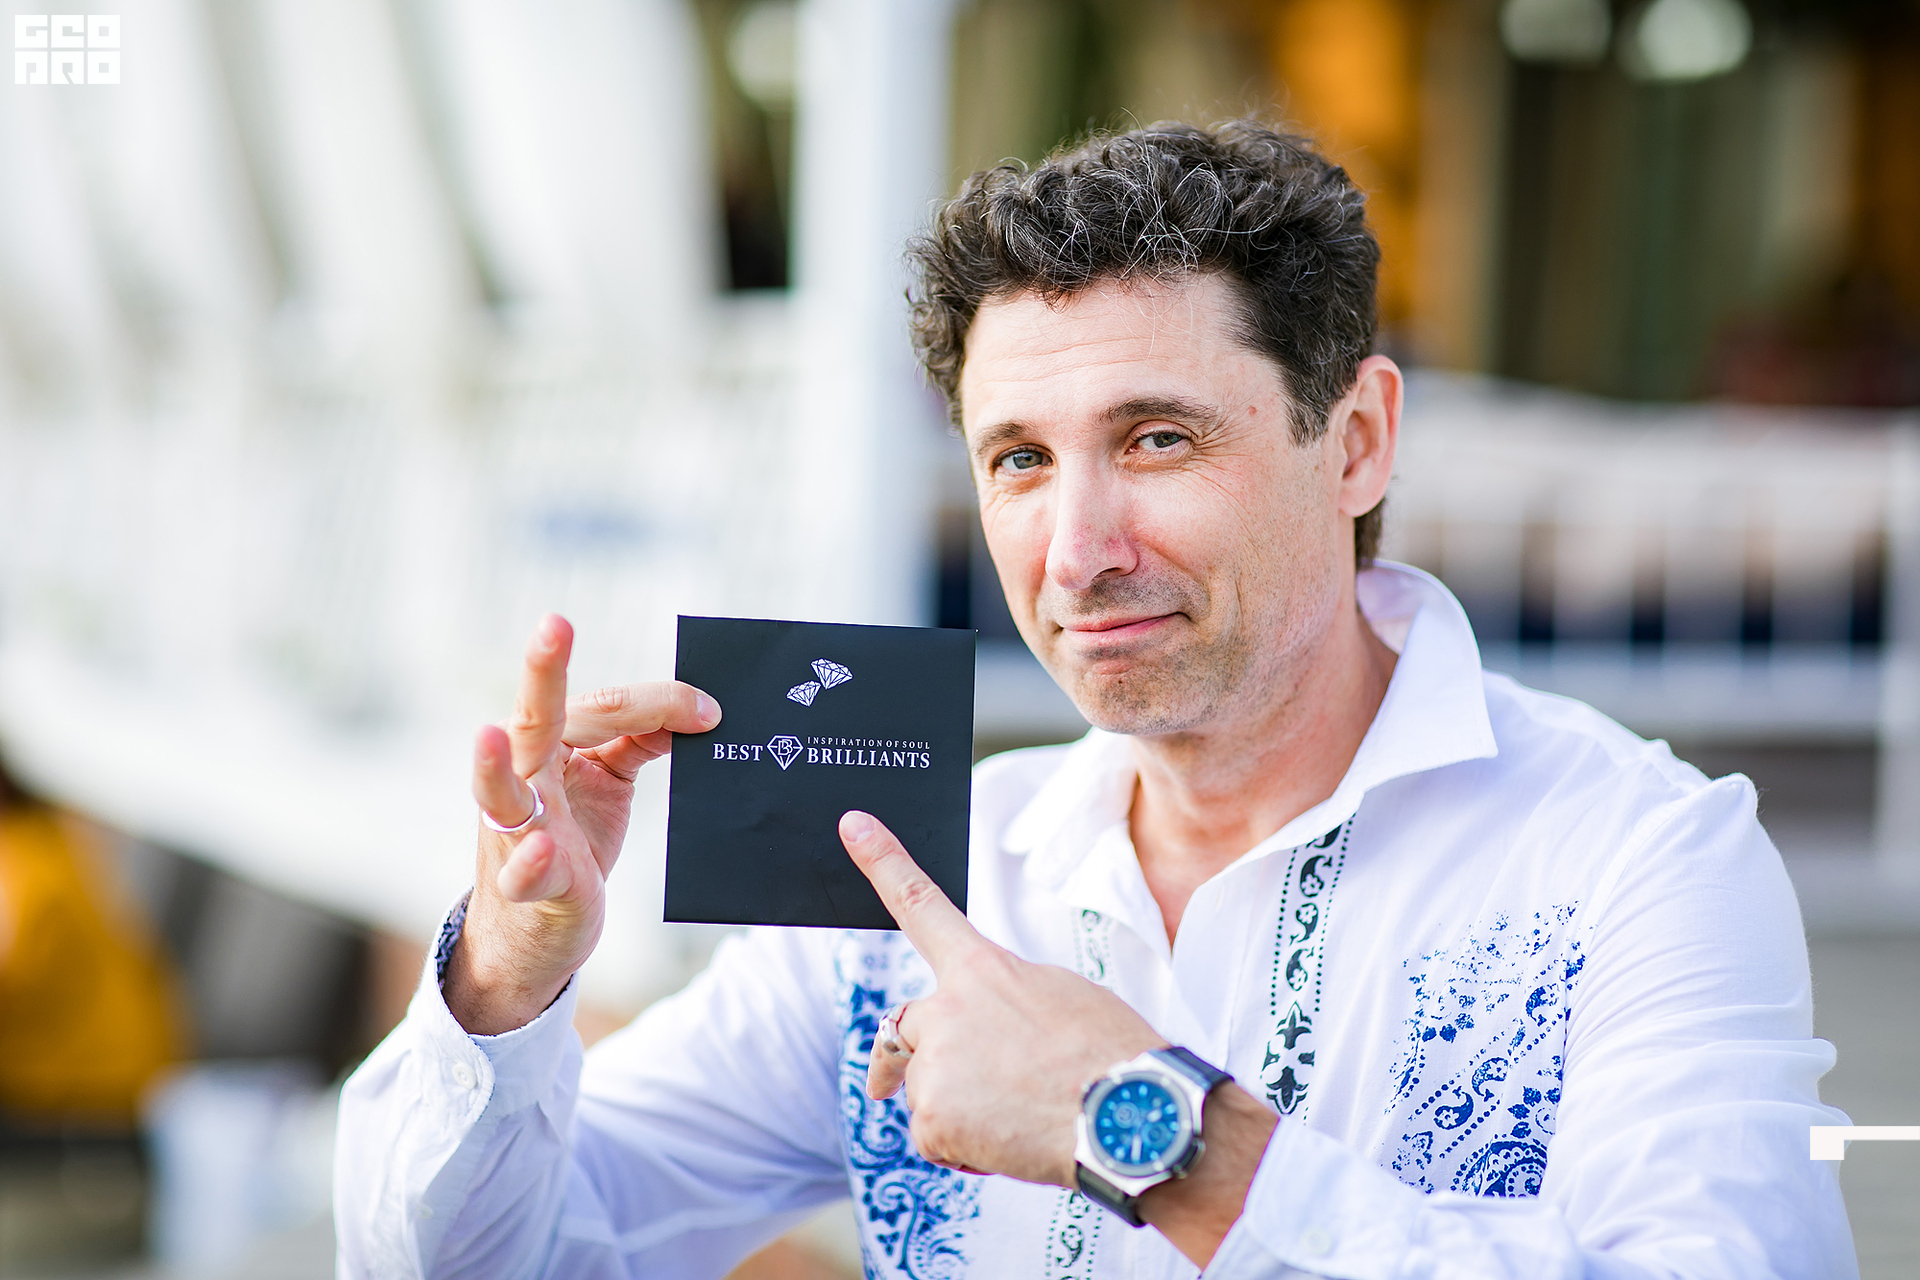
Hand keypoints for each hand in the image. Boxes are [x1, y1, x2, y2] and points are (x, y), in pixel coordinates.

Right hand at [444, 615, 720, 1033]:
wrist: (537, 934)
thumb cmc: (571, 843)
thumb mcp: (607, 780)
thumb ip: (638, 739)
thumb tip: (696, 710)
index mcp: (546, 747)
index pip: (599, 709)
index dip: (658, 704)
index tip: (710, 710)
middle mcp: (524, 780)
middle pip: (534, 721)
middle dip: (541, 672)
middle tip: (554, 625)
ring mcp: (517, 832)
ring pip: (501, 793)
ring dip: (495, 766)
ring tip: (492, 736)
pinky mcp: (528, 885)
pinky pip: (524, 873)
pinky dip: (530, 862)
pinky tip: (540, 850)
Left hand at [840, 809, 1163, 1186]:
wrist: (1130, 1116)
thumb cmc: (1112, 1055)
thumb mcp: (1062, 997)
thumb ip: (1002, 999)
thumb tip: (976, 1033)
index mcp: (983, 969)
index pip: (921, 906)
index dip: (882, 863)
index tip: (851, 825)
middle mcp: (946, 1009)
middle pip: (907, 1027)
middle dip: (930, 1056)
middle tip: (984, 1084)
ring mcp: (934, 1064)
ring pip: (926, 1088)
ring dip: (961, 1107)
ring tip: (1024, 1112)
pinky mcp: (931, 1119)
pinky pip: (935, 1137)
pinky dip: (965, 1146)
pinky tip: (1012, 1141)